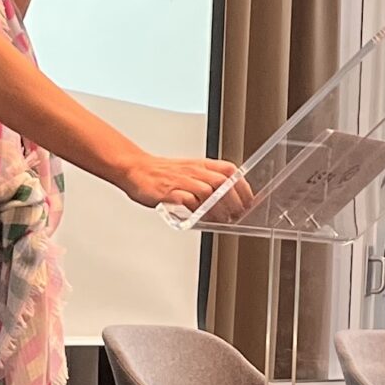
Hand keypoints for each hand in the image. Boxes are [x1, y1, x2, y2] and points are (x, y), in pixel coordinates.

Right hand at [120, 151, 251, 219]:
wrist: (136, 169)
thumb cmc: (163, 173)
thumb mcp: (190, 170)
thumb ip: (208, 180)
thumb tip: (228, 198)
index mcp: (201, 165)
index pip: (229, 170)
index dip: (242, 185)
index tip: (249, 200)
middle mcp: (193, 171)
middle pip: (222, 182)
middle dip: (234, 200)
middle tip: (237, 214)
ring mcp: (180, 181)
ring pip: (207, 192)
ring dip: (218, 207)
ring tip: (222, 220)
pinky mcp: (167, 192)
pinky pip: (186, 199)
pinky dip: (195, 209)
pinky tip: (199, 217)